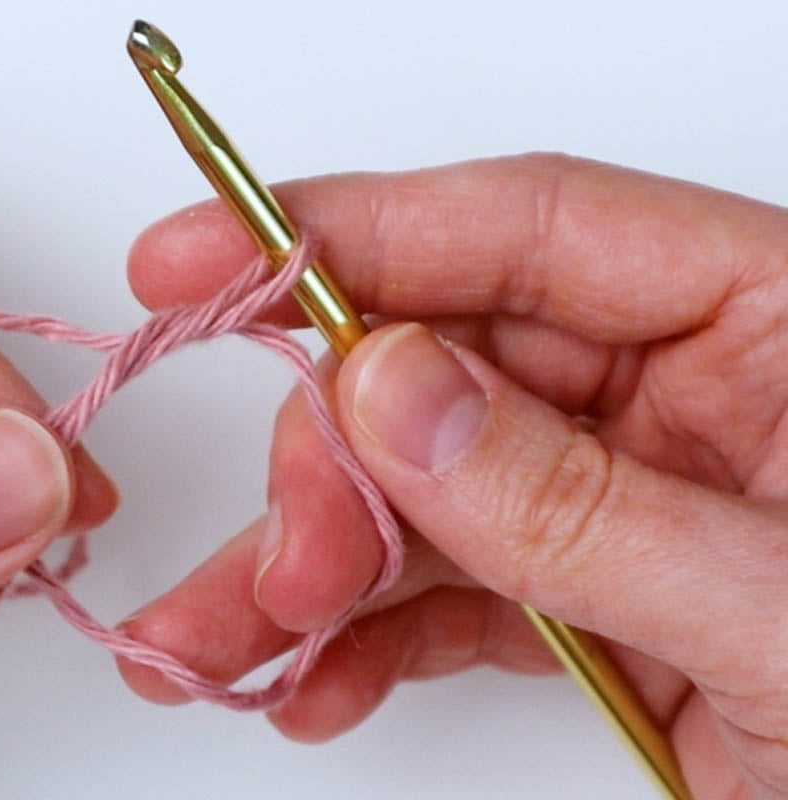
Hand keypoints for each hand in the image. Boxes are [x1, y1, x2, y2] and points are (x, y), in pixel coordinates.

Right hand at [119, 155, 787, 798]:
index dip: (350, 232)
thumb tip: (392, 391)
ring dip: (311, 567)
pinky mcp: (592, 593)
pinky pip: (448, 586)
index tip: (202, 259)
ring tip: (228, 639)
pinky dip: (365, 635)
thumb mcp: (784, 616)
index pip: (527, 228)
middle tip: (283, 559)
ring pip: (420, 489)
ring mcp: (628, 495)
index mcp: (775, 321)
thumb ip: (579, 501)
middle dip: (331, 463)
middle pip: (444, 367)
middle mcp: (690, 391)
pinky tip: (311, 679)